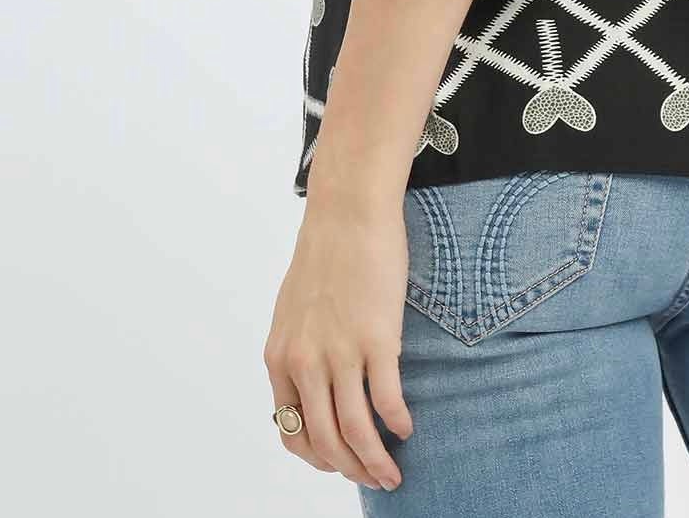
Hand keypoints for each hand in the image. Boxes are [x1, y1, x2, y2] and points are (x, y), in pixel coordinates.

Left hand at [263, 194, 413, 491]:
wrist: (348, 211)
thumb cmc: (326, 252)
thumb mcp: (293, 310)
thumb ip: (299, 349)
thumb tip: (312, 383)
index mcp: (281, 358)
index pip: (292, 432)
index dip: (318, 457)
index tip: (339, 462)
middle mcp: (305, 363)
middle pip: (326, 442)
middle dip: (351, 469)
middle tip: (375, 478)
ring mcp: (340, 353)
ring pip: (356, 432)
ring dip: (376, 461)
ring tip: (393, 471)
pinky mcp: (377, 340)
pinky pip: (386, 401)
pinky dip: (397, 424)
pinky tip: (408, 428)